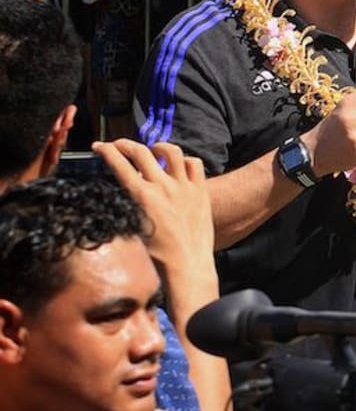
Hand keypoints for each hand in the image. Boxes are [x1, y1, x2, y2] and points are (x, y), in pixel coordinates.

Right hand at [92, 139, 214, 276]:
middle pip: (141, 151)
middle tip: (119, 144)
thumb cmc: (157, 256)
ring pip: (172, 151)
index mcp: (143, 197)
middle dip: (125, 144)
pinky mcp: (200, 191)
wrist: (187, 266)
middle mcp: (164, 187)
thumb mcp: (134, 228)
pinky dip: (185, 160)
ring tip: (153, 149)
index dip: (106, 151)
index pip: (119, 164)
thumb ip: (130, 205)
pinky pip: (195, 164)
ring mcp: (184, 187)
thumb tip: (125, 191)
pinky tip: (179, 165)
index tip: (100, 146)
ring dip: (158, 147)